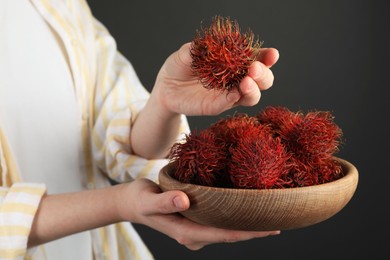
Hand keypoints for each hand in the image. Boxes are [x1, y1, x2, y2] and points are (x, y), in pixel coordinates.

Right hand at [117, 179, 279, 249]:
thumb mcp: (147, 199)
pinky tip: (247, 206)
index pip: (224, 235)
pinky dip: (235, 215)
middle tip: (281, 218)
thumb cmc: (139, 200)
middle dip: (255, 229)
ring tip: (270, 211)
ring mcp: (196, 229)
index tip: (272, 228)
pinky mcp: (196, 221)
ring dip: (247, 223)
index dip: (249, 232)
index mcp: (187, 233)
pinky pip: (220, 221)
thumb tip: (184, 199)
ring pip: (227, 229)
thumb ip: (164, 201)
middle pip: (231, 234)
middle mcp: (195, 235)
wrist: (132, 202)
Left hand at [152, 42, 278, 115]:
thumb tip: (211, 44)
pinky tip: (233, 94)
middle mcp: (238, 79)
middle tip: (253, 69)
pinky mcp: (217, 106)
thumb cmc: (180, 66)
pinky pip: (230, 104)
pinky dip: (234, 98)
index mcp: (236, 61)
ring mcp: (229, 95)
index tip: (272, 54)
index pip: (258, 58)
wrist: (166, 87)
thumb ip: (198, 48)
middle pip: (263, 80)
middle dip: (263, 74)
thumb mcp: (187, 53)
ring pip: (253, 96)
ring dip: (253, 89)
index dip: (268, 57)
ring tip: (245, 82)